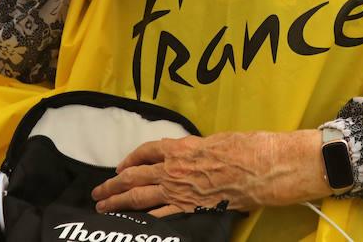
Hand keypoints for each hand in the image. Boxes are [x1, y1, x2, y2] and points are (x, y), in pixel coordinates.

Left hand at [92, 130, 329, 216]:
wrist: (264, 167)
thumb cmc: (248, 147)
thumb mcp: (219, 140)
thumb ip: (200, 149)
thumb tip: (196, 156)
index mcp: (182, 146)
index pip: (147, 151)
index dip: (130, 159)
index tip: (120, 166)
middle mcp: (174, 168)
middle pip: (134, 176)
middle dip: (112, 185)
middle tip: (98, 193)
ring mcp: (180, 190)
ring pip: (139, 196)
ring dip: (118, 202)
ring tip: (103, 207)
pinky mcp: (191, 208)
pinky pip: (160, 215)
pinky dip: (145, 218)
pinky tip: (135, 222)